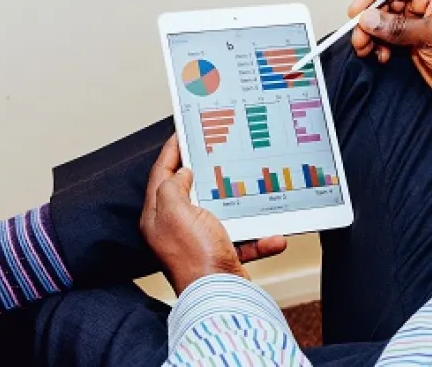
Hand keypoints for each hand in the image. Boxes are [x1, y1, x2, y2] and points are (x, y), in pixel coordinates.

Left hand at [139, 136, 287, 293]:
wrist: (219, 297)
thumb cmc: (195, 257)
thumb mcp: (176, 211)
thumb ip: (173, 186)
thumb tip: (182, 174)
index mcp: (158, 217)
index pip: (160, 175)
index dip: (171, 152)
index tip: (181, 133)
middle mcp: (175, 229)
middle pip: (189, 191)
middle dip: (205, 172)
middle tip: (216, 151)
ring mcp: (199, 242)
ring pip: (220, 213)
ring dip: (239, 205)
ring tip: (250, 188)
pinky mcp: (221, 255)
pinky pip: (243, 239)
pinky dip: (258, 237)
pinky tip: (273, 235)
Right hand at [349, 0, 431, 109]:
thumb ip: (398, 27)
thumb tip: (368, 19)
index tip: (356, 12)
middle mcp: (429, 5)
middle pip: (388, 4)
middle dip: (370, 20)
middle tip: (358, 37)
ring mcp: (423, 25)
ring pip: (387, 24)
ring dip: (373, 36)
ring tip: (366, 49)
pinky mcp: (418, 44)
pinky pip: (392, 40)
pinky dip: (382, 47)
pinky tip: (381, 56)